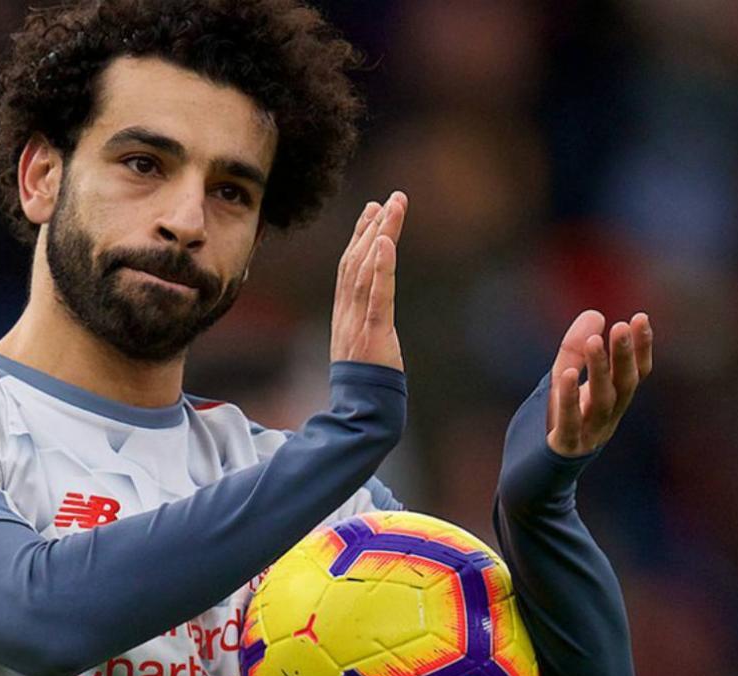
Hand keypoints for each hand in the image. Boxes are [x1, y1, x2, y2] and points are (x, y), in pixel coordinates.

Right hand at [331, 191, 407, 369]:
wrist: (362, 414)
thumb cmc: (366, 386)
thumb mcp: (364, 348)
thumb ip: (366, 326)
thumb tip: (375, 314)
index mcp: (345, 315)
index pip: (350, 267)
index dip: (360, 237)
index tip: (373, 210)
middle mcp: (347, 313)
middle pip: (356, 261)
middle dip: (373, 227)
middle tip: (389, 198)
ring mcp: (357, 323)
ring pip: (365, 269)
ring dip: (380, 234)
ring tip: (393, 207)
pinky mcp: (372, 334)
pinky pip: (377, 295)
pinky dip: (380, 267)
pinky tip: (385, 241)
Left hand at [546, 310, 653, 455]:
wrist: (529, 482)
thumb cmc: (549, 429)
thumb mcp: (560, 383)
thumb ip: (575, 351)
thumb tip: (595, 312)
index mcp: (609, 405)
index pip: (634, 375)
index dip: (640, 348)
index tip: (641, 317)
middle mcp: (605, 420)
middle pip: (623, 386)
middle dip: (625, 356)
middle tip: (623, 324)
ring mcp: (586, 436)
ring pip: (601, 402)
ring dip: (600, 371)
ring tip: (596, 341)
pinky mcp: (561, 449)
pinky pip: (569, 423)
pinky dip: (569, 399)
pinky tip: (566, 376)